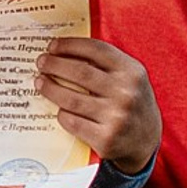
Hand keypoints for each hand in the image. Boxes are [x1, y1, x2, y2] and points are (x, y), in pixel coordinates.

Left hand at [37, 38, 160, 175]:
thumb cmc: (131, 105)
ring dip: (49, 88)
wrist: (147, 142)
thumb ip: (107, 65)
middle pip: (79, 72)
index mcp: (133, 73)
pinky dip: (61, 114)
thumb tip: (66, 52)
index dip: (70, 45)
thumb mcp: (130, 80)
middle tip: (41, 62)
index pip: (97, 50)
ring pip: (70, 98)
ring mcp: (116, 117)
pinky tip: (58, 109)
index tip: (53, 45)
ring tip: (39, 82)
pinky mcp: (105, 138)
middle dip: (54, 64)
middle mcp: (126, 93)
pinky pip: (71, 121)